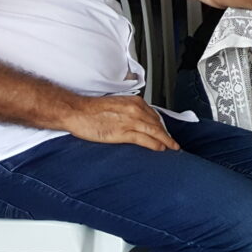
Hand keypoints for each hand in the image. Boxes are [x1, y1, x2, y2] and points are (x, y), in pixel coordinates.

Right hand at [64, 94, 178, 150]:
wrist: (77, 111)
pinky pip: (144, 139)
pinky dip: (155, 144)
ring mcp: (130, 121)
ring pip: (155, 132)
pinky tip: (160, 149)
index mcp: (135, 102)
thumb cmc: (92, 109)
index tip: (166, 132)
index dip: (162, 126)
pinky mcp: (123, 132)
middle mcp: (136, 110)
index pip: (154, 116)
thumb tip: (137, 121)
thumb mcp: (117, 105)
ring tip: (172, 148)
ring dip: (166, 141)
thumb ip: (129, 111)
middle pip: (158, 124)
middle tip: (174, 143)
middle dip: (167, 134)